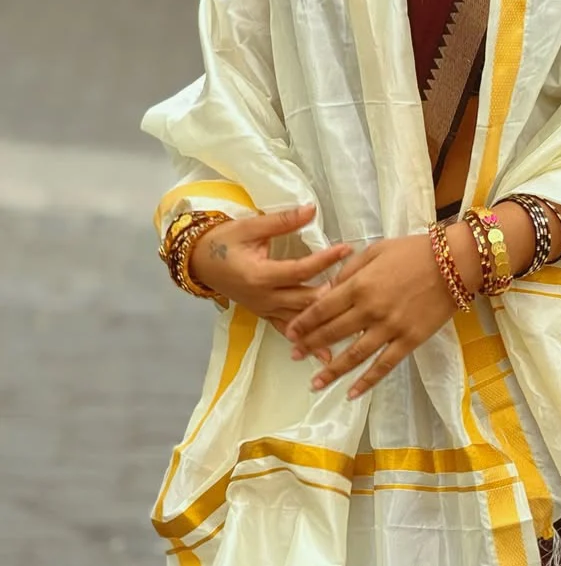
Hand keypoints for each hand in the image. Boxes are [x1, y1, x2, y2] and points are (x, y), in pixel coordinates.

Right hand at [188, 204, 351, 343]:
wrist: (199, 261)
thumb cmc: (224, 241)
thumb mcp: (250, 227)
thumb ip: (282, 221)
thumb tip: (311, 209)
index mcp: (260, 275)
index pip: (301, 270)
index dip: (325, 260)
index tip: (346, 249)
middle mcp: (264, 297)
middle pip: (304, 300)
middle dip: (331, 294)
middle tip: (357, 287)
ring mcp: (264, 309)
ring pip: (299, 320)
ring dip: (323, 321)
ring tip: (351, 324)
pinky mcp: (264, 314)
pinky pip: (288, 329)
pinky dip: (307, 340)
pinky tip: (326, 355)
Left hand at [285, 232, 464, 399]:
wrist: (453, 262)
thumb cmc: (413, 251)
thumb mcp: (377, 250)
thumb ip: (349, 270)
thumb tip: (327, 290)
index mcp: (360, 284)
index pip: (323, 308)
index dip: (303, 322)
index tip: (289, 332)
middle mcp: (370, 309)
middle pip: (333, 332)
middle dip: (310, 345)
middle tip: (294, 356)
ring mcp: (390, 328)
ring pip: (354, 355)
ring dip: (331, 371)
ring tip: (315, 384)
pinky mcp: (409, 341)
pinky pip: (383, 365)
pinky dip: (366, 381)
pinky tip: (352, 392)